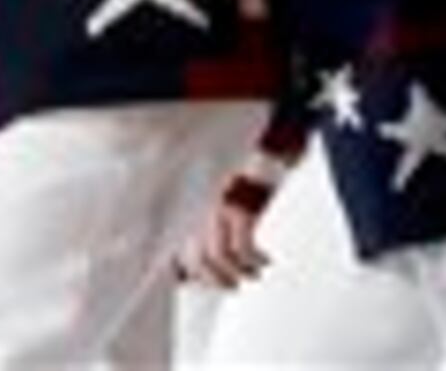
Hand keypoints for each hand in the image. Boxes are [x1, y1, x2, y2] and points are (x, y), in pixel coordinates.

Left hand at [171, 157, 278, 289]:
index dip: (191, 276)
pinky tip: (264, 261)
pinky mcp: (241, 211)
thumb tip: (195, 270)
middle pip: (198, 260)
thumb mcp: (212, 209)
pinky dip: (255, 260)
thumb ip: (201, 234)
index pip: (181, 255)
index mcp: (190, 215)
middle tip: (232, 285)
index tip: (203, 285)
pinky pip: (244, 248)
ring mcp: (219, 211)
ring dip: (238, 272)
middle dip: (217, 280)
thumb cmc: (237, 185)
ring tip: (252, 274)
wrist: (260, 159)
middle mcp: (200, 213)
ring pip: (219, 258)